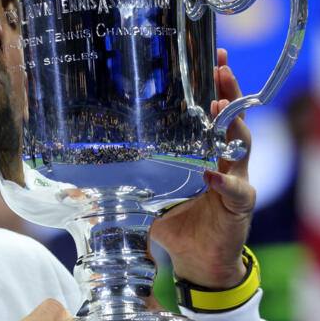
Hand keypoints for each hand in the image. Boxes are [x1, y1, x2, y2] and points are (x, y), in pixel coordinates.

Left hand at [149, 48, 254, 289]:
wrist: (199, 262)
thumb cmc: (175, 222)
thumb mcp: (148, 195)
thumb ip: (126, 178)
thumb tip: (77, 172)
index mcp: (205, 151)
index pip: (213, 112)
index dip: (215, 86)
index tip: (211, 58)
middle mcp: (225, 160)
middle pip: (233, 118)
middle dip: (230, 91)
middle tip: (220, 67)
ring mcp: (237, 179)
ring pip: (242, 144)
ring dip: (232, 124)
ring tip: (221, 105)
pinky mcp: (240, 205)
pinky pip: (236, 190)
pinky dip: (224, 182)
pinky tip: (213, 174)